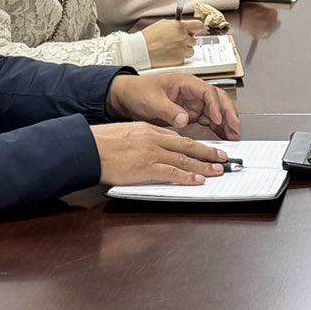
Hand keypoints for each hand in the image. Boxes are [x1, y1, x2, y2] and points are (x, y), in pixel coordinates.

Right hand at [92, 122, 232, 187]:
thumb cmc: (100, 143)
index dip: (194, 144)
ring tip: (218, 170)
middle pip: (187, 146)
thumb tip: (151, 148)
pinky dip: (188, 177)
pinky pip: (172, 173)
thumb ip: (142, 139)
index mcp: (148, 129)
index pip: (177, 137)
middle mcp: (154, 139)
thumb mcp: (125, 134)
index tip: (205, 149)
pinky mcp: (146, 168)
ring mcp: (151, 153)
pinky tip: (198, 180)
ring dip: (204, 165)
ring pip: (184, 159)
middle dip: (208, 152)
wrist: (87, 148)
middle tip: (223, 157)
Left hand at [107, 70, 241, 137]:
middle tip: (235, 129)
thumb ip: (169, 110)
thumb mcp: (152, 100)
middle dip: (229, 114)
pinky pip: (209, 121)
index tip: (218, 119)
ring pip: (216, 112)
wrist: (128, 98)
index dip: (216, 106)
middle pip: (218, 101)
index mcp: (186, 83)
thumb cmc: (139, 92)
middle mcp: (193, 92)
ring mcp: (193, 103)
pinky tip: (224, 137)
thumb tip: (184, 119)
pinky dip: (217, 129)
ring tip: (234, 137)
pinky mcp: (191, 114)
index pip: (208, 92)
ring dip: (226, 123)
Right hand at [140, 19, 198, 67]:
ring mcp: (183, 49)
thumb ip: (177, 25)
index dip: (196, 28)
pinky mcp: (180, 60)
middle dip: (187, 41)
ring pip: (191, 51)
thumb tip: (183, 26)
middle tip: (177, 42)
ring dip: (184, 50)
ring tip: (172, 50)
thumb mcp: (164, 24)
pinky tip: (170, 55)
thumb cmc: (149, 37)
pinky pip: (184, 59)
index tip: (194, 30)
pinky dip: (179, 58)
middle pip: (194, 40)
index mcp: (180, 26)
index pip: (198, 25)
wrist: (141, 50)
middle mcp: (184, 38)